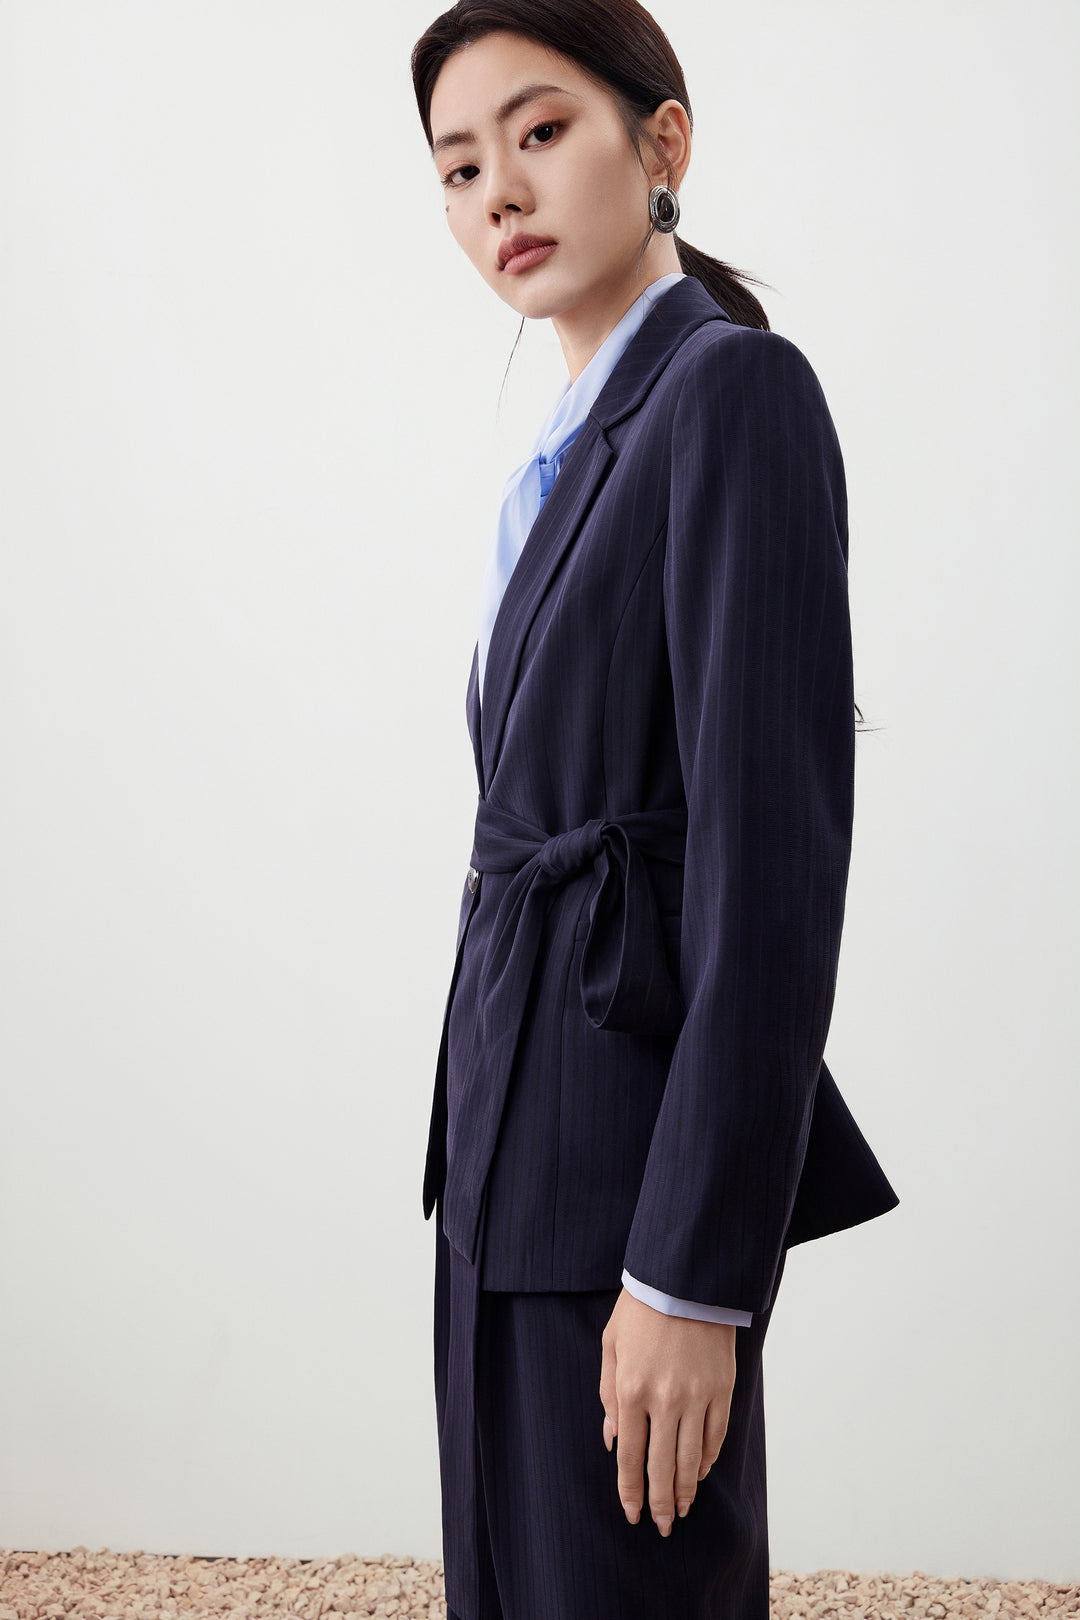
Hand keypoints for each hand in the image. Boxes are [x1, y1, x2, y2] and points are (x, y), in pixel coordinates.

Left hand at [599, 1286, 736, 1534]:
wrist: (685, 1278)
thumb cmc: (641, 1309)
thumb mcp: (611, 1346)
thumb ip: (608, 1394)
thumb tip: (612, 1439)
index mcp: (632, 1390)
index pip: (630, 1456)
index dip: (630, 1491)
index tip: (632, 1514)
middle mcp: (665, 1400)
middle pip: (661, 1467)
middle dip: (660, 1503)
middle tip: (662, 1527)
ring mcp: (697, 1396)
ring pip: (690, 1459)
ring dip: (684, 1490)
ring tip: (681, 1510)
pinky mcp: (722, 1389)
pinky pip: (715, 1436)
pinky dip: (706, 1460)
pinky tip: (698, 1473)